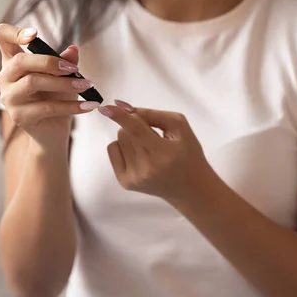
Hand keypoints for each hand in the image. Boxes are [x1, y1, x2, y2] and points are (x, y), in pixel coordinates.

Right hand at [0, 24, 100, 147]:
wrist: (53, 131)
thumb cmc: (55, 98)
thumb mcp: (64, 76)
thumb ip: (66, 62)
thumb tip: (73, 50)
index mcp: (12, 62)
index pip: (2, 37)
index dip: (15, 32)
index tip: (35, 34)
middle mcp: (5, 78)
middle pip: (20, 61)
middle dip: (50, 62)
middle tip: (74, 69)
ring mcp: (10, 98)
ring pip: (33, 82)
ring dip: (64, 83)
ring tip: (86, 86)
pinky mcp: (19, 117)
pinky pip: (47, 107)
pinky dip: (71, 106)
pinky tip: (88, 106)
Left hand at [99, 100, 214, 201]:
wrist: (191, 189)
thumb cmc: (188, 154)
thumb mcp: (180, 128)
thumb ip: (153, 115)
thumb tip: (123, 107)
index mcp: (163, 154)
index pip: (136, 130)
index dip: (120, 117)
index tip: (105, 107)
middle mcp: (145, 168)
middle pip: (125, 132)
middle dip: (135, 127)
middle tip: (153, 139)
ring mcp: (133, 178)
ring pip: (118, 140)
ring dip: (130, 138)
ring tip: (149, 150)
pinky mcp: (125, 183)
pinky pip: (112, 151)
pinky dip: (123, 148)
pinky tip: (139, 156)